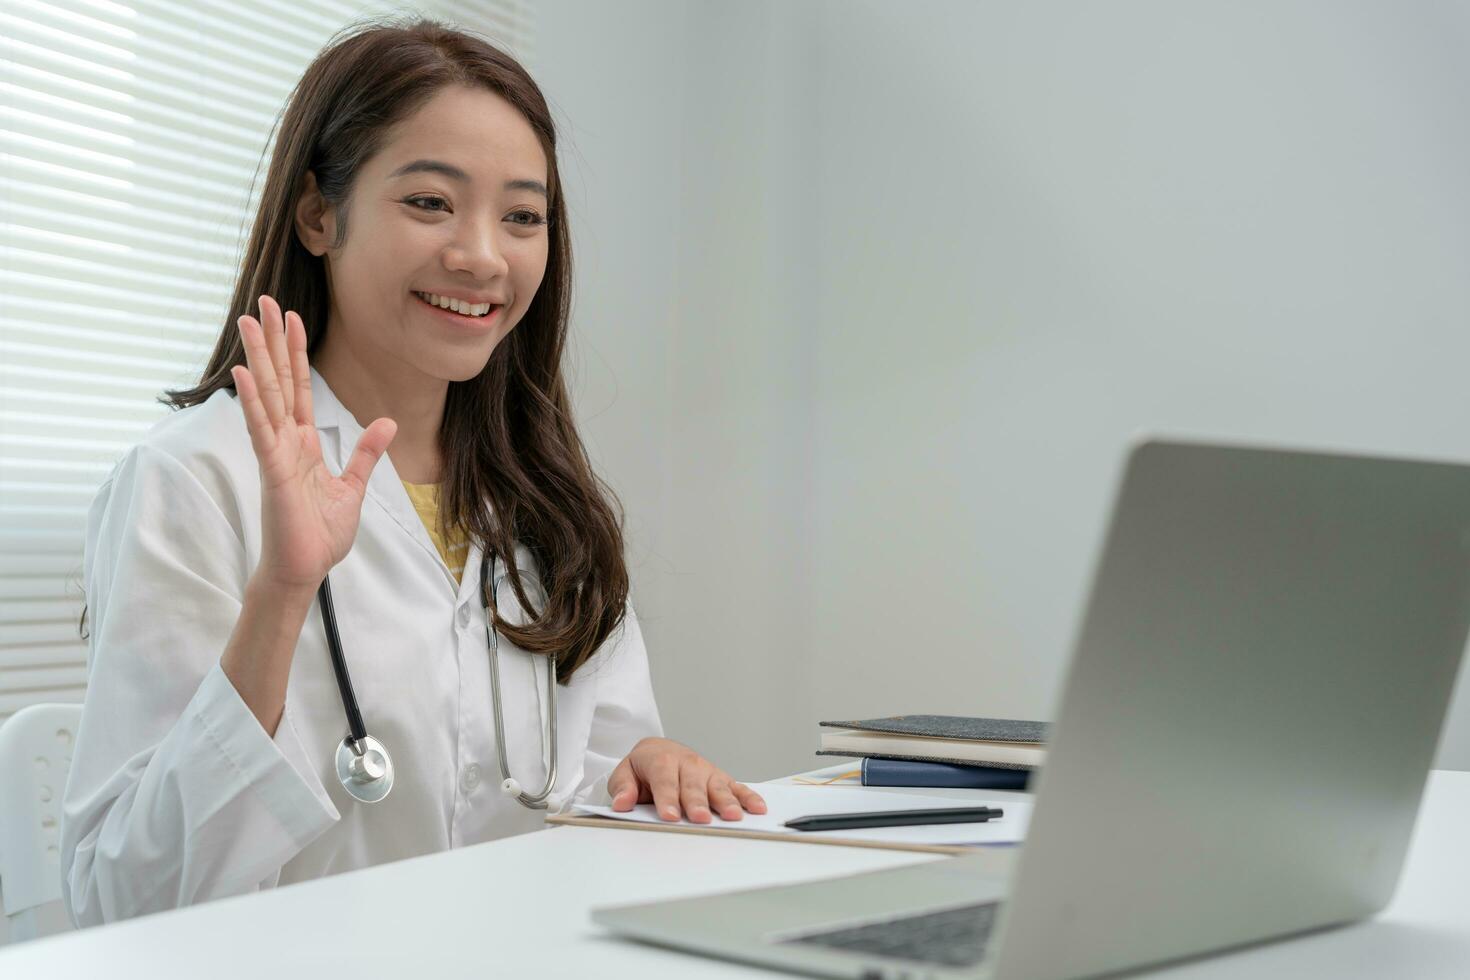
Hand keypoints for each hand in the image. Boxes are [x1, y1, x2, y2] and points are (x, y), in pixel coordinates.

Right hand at [231, 294, 396, 592]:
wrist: (305, 569)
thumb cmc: (320, 535)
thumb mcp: (353, 487)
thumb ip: (366, 453)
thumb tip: (389, 421)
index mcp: (303, 443)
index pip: (300, 388)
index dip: (297, 352)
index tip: (292, 317)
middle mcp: (285, 442)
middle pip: (279, 381)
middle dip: (273, 341)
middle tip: (263, 302)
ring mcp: (275, 453)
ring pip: (266, 396)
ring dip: (258, 357)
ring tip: (248, 321)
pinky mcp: (272, 471)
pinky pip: (261, 430)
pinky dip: (254, 402)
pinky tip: (245, 373)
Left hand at [607, 737, 766, 822]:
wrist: (661, 750)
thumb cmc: (644, 767)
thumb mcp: (626, 773)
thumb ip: (623, 788)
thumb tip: (621, 803)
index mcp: (662, 759)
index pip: (664, 780)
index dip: (667, 799)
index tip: (669, 816)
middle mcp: (687, 763)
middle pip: (692, 786)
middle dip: (696, 803)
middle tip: (699, 819)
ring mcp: (706, 770)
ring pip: (717, 786)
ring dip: (726, 801)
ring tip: (732, 816)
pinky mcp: (720, 778)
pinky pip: (736, 787)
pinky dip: (748, 797)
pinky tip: (757, 808)